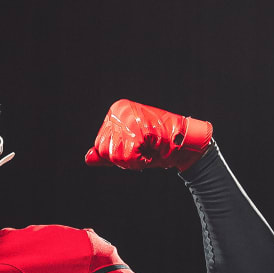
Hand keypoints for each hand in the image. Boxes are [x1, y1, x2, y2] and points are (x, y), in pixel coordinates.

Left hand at [84, 99, 211, 170]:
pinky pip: (126, 157)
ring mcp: (127, 117)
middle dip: (123, 158)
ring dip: (131, 161)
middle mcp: (118, 110)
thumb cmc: (158, 147)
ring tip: (147, 150)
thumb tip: (87, 158)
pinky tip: (151, 153)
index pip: (100, 144)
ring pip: (113, 154)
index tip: (137, 148)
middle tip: (143, 151)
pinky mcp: (136, 128)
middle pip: (104, 149)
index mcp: (115, 111)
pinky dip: (139, 162)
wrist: (186, 145)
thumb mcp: (128, 150)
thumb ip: (107, 154)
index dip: (118, 155)